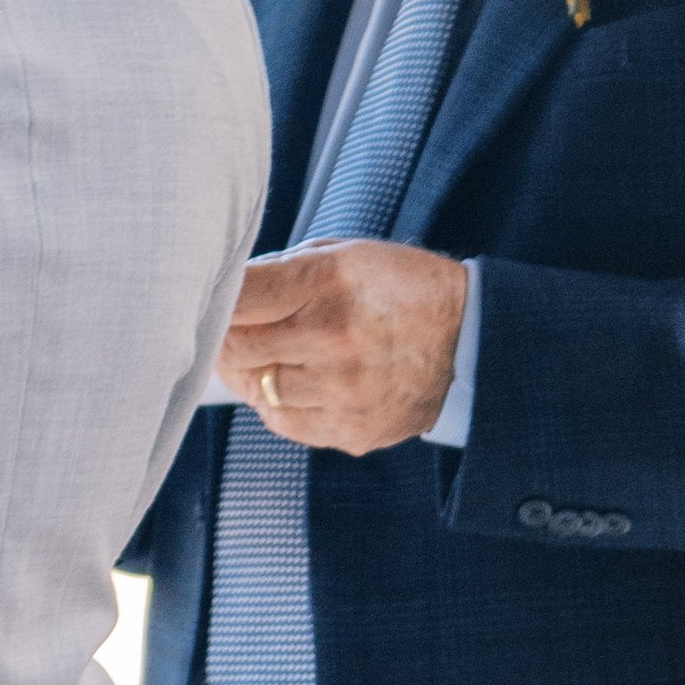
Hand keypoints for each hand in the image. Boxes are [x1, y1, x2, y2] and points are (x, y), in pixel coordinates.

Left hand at [218, 242, 468, 453]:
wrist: (472, 339)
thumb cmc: (399, 289)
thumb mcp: (346, 255)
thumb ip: (282, 271)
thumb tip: (224, 291)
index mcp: (328, 282)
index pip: (237, 296)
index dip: (215, 301)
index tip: (213, 301)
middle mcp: (333, 338)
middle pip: (235, 347)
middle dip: (227, 338)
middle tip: (237, 330)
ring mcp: (342, 390)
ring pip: (254, 389)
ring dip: (253, 373)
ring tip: (278, 354)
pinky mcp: (350, 429)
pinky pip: (282, 421)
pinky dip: (280, 404)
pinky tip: (303, 382)